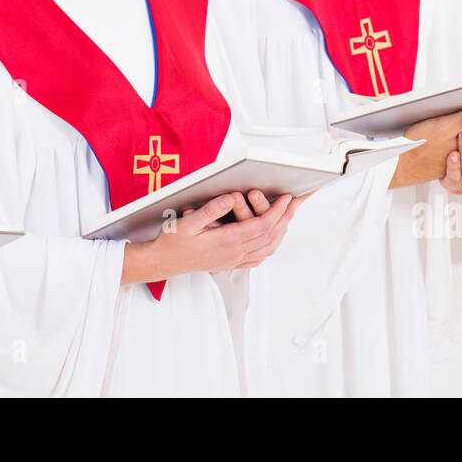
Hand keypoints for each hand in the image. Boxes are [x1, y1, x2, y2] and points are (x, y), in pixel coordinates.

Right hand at [120, 191, 299, 283]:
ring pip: (268, 247)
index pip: (262, 225)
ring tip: (289, 215)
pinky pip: (260, 256)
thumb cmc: (173, 241)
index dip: (278, 211)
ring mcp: (234, 260)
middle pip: (271, 236)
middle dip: (287, 217)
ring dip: (282, 231)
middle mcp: (235, 253)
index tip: (287, 198)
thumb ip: (211, 210)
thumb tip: (230, 197)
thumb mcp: (188, 222)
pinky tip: (273, 237)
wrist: (164, 262)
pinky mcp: (231, 263)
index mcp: (227, 241)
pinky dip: (271, 245)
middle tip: (297, 202)